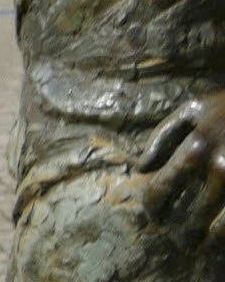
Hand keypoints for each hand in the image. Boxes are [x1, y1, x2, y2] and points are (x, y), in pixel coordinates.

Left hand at [138, 90, 224, 241]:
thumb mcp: (193, 110)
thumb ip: (162, 136)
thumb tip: (141, 167)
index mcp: (197, 146)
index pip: (163, 187)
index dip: (153, 205)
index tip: (153, 214)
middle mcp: (221, 168)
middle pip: (194, 214)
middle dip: (183, 232)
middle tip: (179, 240)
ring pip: (222, 229)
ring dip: (208, 241)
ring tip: (200, 246)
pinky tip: (219, 237)